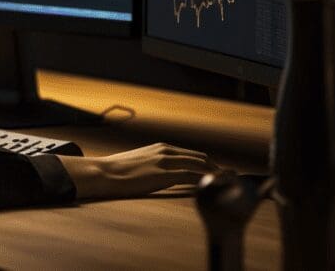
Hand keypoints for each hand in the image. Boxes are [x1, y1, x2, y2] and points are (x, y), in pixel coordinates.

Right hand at [56, 143, 217, 199]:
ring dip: (216, 174)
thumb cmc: (118, 170)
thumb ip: (155, 165)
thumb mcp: (140, 162)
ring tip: (228, 184)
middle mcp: (166, 151)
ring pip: (200, 165)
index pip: (192, 155)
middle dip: (217, 169)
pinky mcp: (163, 174)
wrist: (105, 172)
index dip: (208, 164)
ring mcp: (165, 161)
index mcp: (161, 148)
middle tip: (229, 180)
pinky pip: (191, 176)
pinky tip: (213, 187)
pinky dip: (205, 180)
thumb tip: (163, 174)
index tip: (219, 173)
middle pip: (200, 158)